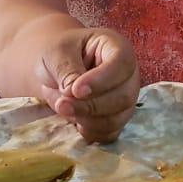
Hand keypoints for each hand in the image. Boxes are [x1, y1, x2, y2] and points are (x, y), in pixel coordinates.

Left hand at [36, 28, 139, 142]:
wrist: (53, 68)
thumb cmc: (58, 53)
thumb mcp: (56, 53)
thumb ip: (67, 71)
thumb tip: (74, 96)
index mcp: (118, 48)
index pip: (121, 65)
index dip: (100, 81)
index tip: (75, 90)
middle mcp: (128, 74)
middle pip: (124, 97)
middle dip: (91, 105)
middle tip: (62, 105)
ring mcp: (125, 98)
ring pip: (118, 118)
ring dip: (88, 121)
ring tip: (64, 110)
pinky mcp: (117, 118)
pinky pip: (110, 133)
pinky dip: (91, 132)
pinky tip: (75, 121)